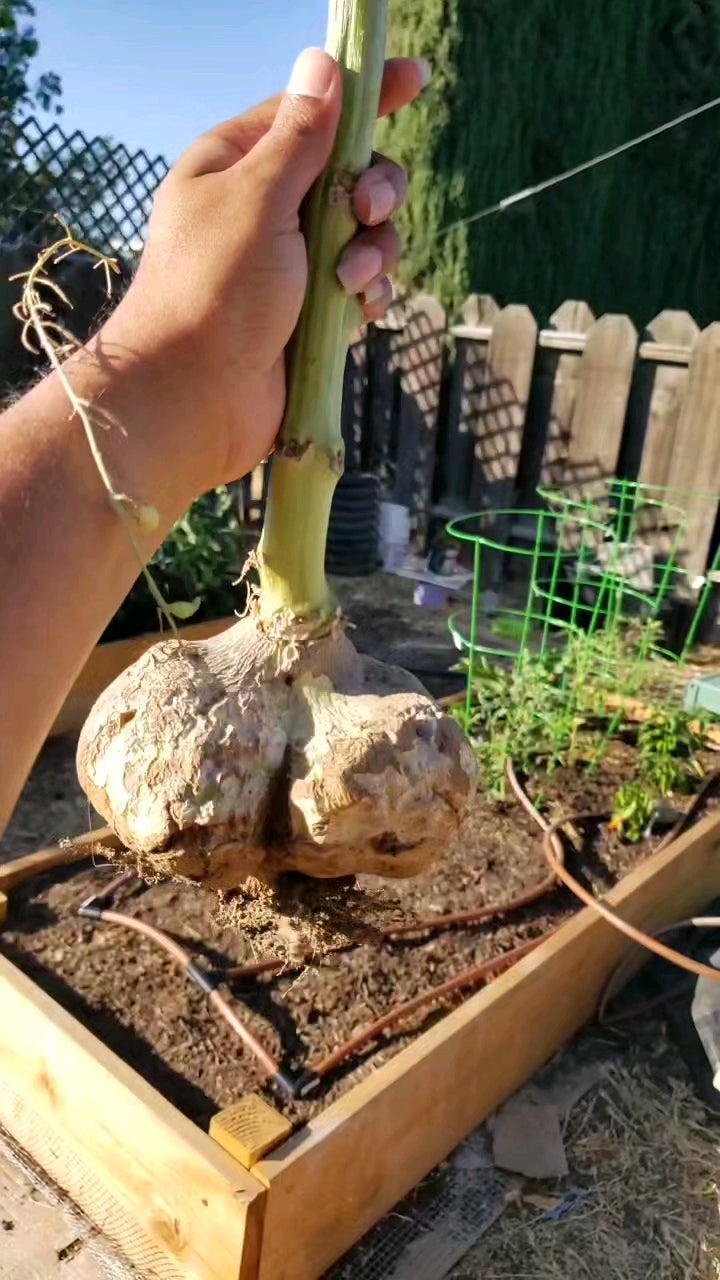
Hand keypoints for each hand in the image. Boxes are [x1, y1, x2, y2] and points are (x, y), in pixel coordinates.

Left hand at [101, 48, 427, 506]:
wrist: (194, 398)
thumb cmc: (214, 291)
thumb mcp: (258, 197)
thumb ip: (300, 136)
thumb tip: (322, 64)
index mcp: (236, 166)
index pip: (310, 114)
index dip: (363, 98)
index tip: (414, 80)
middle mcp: (264, 211)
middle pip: (349, 174)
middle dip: (372, 190)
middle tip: (364, 211)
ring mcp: (288, 265)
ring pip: (364, 234)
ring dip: (372, 251)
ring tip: (347, 281)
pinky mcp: (309, 314)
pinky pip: (361, 285)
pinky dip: (368, 291)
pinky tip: (359, 308)